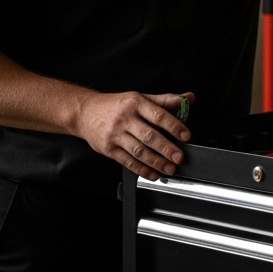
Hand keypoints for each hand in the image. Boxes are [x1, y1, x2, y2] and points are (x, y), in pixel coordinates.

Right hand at [73, 91, 193, 180]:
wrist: (85, 112)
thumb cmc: (115, 105)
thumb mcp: (140, 98)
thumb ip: (165, 100)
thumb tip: (188, 99)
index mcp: (136, 104)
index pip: (158, 115)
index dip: (174, 125)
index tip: (185, 135)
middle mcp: (125, 119)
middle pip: (149, 135)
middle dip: (166, 148)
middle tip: (179, 157)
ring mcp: (115, 135)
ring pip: (138, 151)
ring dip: (156, 162)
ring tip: (169, 168)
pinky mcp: (108, 149)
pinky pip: (127, 161)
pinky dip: (141, 170)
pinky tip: (153, 174)